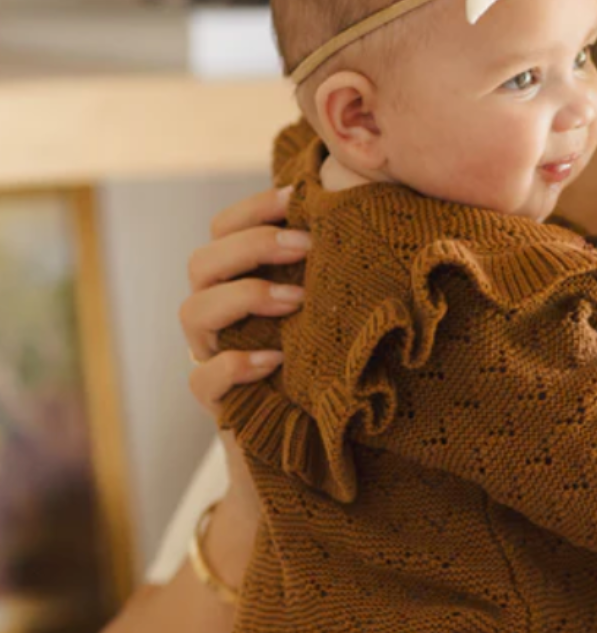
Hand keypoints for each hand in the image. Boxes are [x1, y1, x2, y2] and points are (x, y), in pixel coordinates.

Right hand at [181, 185, 310, 415]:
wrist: (314, 435)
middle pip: (202, 262)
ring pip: (193, 311)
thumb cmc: (323, 358)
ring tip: (297, 300)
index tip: (299, 197)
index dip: (254, 208)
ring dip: (246, 296)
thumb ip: (326, 266)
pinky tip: (275, 360)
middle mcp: (215, 314)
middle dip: (254, 246)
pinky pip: (203, 379)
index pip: (223, 229)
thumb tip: (367, 214)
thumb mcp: (325, 306)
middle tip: (306, 245)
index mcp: (236, 281)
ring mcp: (210, 356)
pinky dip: (236, 364)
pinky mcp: (217, 401)